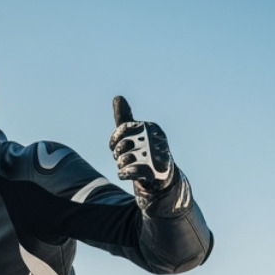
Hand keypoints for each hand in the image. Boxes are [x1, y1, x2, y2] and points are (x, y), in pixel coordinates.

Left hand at [109, 96, 188, 212]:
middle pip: (123, 144)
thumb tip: (117, 97)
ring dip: (120, 164)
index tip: (114, 146)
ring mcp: (155, 156)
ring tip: (125, 165)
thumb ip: (125, 117)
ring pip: (125, 158)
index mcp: (151, 128)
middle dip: (117, 152)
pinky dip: (124, 173)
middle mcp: (155, 140)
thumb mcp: (134, 132)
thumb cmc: (145, 150)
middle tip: (120, 157)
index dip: (115, 138)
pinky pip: (131, 171)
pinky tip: (124, 173)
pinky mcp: (153, 172)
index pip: (124, 127)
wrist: (161, 176)